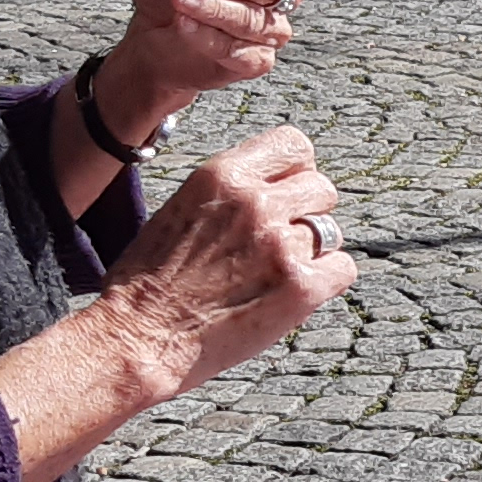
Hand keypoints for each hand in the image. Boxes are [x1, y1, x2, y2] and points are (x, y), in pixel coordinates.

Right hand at [91, 126, 353, 403]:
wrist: (138, 338)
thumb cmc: (147, 282)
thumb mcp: (181, 210)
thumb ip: (228, 194)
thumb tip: (269, 188)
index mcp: (222, 176)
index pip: (293, 144)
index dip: (295, 171)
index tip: (284, 193)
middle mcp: (256, 202)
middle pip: (321, 187)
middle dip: (306, 213)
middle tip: (278, 244)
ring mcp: (280, 244)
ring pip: (331, 231)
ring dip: (311, 252)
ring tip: (273, 275)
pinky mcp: (300, 288)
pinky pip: (343, 269)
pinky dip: (325, 283)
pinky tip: (291, 296)